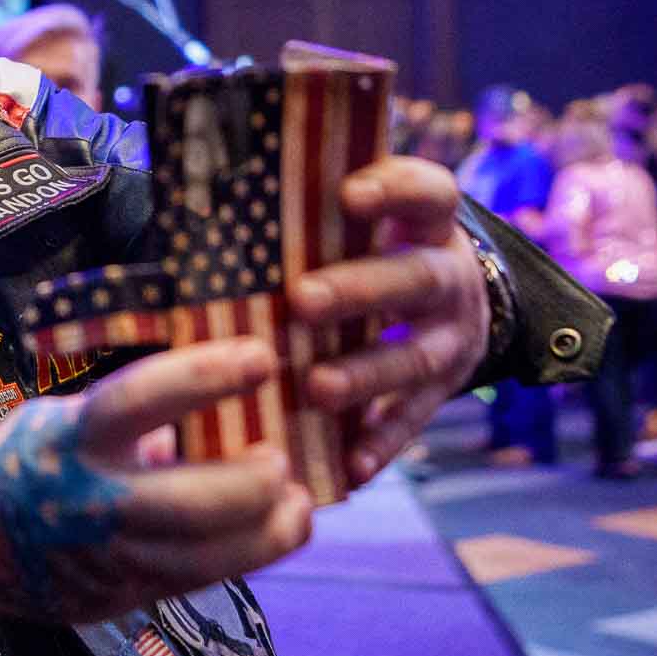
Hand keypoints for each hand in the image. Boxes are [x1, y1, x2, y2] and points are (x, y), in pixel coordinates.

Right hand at [0, 338, 312, 624]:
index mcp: (68, 439)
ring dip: (266, 529)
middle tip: (281, 456)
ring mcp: (109, 556)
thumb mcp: (62, 419)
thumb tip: (219, 388)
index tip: (261, 356)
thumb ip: (130, 418)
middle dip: (249, 483)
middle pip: (189, 503)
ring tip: (298, 499)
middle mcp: (87, 501)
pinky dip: (249, 553)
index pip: (139, 400)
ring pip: (205, 555)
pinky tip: (278, 528)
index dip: (204, 376)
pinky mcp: (126, 593)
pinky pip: (200, 577)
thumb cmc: (26, 461)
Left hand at [293, 155, 489, 485]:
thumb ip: (308, 207)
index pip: (429, 191)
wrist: (454, 300)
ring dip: (367, 372)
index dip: (394, 189)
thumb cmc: (371, 246)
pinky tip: (348, 466)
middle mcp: (449, 276)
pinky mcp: (444, 390)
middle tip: (302, 299)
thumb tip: (202, 190)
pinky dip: (381, 443)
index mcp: (427, 222)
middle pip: (415, 278)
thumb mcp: (357, 220)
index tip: (349, 193)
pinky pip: (414, 421)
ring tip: (319, 387)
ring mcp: (453, 336)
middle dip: (361, 288)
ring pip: (416, 355)